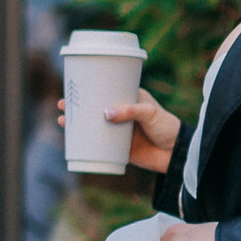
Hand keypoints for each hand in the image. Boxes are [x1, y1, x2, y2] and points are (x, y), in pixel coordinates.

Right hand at [56, 88, 180, 174]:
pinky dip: (85, 143)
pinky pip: (98, 146)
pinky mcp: (119, 149)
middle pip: (94, 107)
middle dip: (76, 106)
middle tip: (62, 104)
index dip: (89, 88)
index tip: (74, 86)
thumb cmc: (167, 126)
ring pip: (93, 126)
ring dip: (76, 124)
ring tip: (62, 121)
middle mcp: (121, 114)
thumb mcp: (149, 113)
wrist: (177, 154)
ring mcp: (119, 131)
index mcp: (129, 99)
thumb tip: (105, 114)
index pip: (106, 90)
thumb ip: (130, 111)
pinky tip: (72, 142)